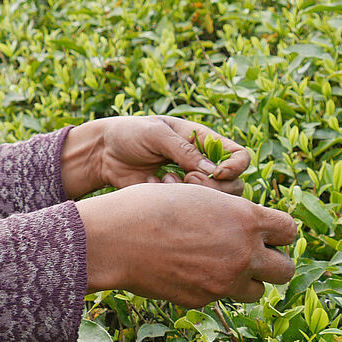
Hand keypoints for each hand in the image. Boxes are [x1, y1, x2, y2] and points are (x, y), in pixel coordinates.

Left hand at [61, 115, 249, 198]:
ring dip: (193, 194)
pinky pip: (187, 208)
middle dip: (213, 186)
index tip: (217, 173)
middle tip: (186, 178)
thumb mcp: (156, 134)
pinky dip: (172, 199)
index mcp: (203, 140)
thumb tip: (213, 172)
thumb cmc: (129, 134)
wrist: (102, 153)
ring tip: (167, 180)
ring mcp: (189, 184)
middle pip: (233, 184)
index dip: (236, 166)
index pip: (239, 156)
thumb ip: (184, 150)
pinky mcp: (174, 198)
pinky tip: (153, 185)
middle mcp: (202, 163)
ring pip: (214, 201)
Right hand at [77, 183, 296, 306]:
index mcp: (246, 220)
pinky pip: (219, 297)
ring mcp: (224, 282)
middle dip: (272, 262)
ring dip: (244, 279)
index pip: (290, 231)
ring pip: (256, 291)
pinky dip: (210, 287)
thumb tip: (248, 227)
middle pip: (286, 270)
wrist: (113, 239)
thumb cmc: (149, 207)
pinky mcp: (203, 300)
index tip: (263, 230)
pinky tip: (184, 270)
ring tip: (217, 264)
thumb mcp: (197, 195)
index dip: (278, 231)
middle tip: (249, 253)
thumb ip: (230, 212)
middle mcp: (243, 253)